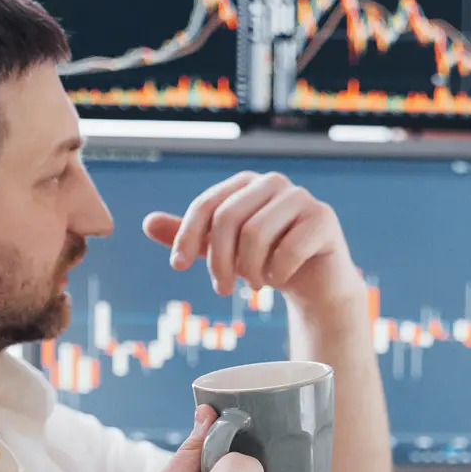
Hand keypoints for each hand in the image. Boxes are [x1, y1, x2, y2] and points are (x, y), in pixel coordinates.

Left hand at [141, 171, 363, 307]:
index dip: (187, 235)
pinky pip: (288, 248)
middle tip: (222, 289)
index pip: (207, 204)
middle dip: (219, 260)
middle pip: (228, 218)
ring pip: (256, 233)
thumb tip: (147, 222)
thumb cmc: (267, 260)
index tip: (177, 266)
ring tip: (254, 284)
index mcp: (246, 184)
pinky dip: (277, 273)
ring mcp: (301, 198)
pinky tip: (277, 280)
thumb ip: (191, 236)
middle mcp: (273, 182)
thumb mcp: (224, 250)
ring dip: (249, 269)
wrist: (315, 282)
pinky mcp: (323, 218)